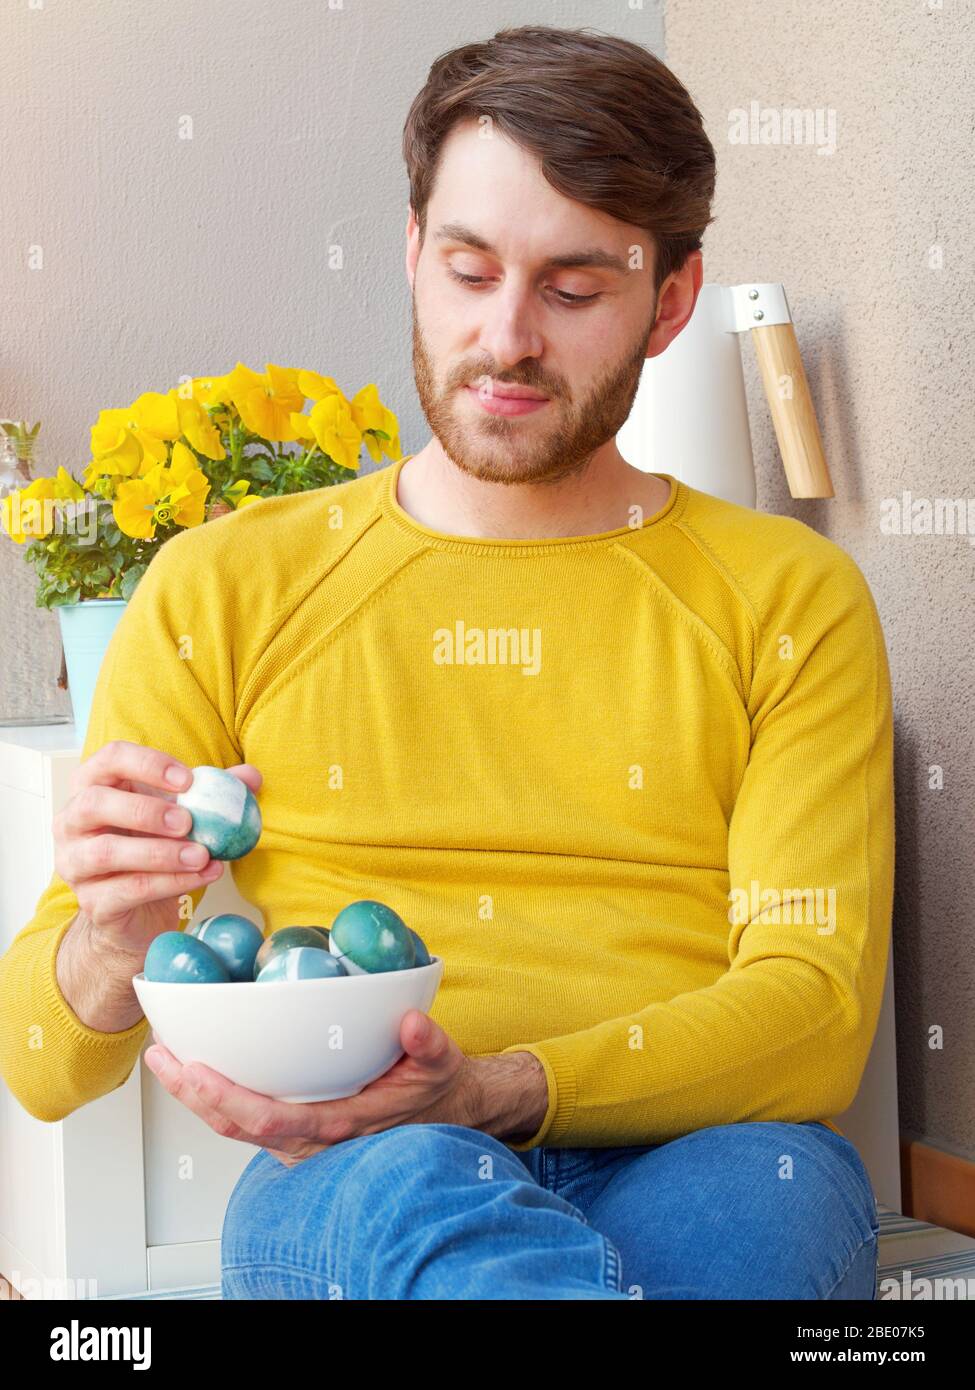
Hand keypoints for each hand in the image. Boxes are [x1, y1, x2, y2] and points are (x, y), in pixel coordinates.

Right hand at [54, 739, 261, 957]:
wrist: (139, 910)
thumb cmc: (153, 847)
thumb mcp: (183, 813)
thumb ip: (214, 793)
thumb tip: (251, 777)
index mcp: (94, 786)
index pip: (110, 758)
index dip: (147, 764)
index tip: (189, 780)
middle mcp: (72, 822)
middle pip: (94, 803)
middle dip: (145, 810)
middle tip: (188, 822)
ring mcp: (75, 863)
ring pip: (108, 851)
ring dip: (161, 852)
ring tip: (202, 855)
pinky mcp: (92, 902)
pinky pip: (129, 889)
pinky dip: (171, 882)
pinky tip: (203, 875)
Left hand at [143, 1009, 481, 1166]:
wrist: (444, 1109)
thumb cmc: (433, 1085)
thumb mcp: (441, 1060)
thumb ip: (428, 1044)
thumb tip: (411, 1023)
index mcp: (338, 1124)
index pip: (268, 1119)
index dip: (226, 1098)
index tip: (196, 1070)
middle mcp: (310, 1141)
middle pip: (234, 1126)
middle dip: (190, 1093)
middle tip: (160, 1053)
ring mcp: (299, 1140)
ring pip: (233, 1126)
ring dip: (195, 1095)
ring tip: (165, 1055)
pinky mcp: (295, 1130)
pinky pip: (245, 1119)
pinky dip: (214, 1096)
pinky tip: (197, 1066)